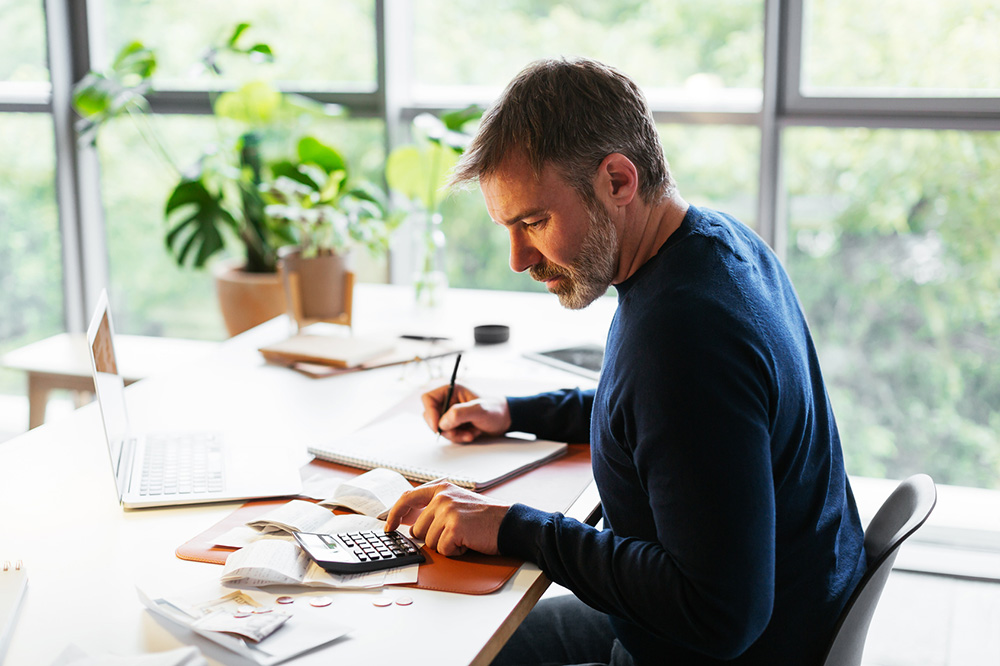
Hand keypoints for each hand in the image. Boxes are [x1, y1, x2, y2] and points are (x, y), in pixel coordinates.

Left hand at [385, 481, 510, 555]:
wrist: (509, 523)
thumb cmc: (485, 517)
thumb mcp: (457, 502)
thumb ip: (434, 507)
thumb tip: (409, 523)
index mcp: (441, 488)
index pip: (407, 498)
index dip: (394, 514)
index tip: (388, 526)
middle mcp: (442, 497)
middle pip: (418, 529)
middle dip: (434, 537)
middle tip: (455, 533)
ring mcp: (448, 511)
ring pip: (430, 541)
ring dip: (446, 544)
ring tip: (464, 535)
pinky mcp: (454, 527)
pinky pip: (444, 549)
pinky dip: (456, 551)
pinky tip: (468, 541)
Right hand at [421, 384, 511, 442]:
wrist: (505, 420)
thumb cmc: (495, 410)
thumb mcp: (480, 410)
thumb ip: (461, 413)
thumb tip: (442, 422)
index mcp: (451, 390)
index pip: (428, 399)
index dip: (430, 413)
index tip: (438, 427)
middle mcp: (448, 401)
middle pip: (431, 416)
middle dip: (445, 428)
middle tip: (460, 432)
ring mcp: (450, 413)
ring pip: (439, 428)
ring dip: (454, 435)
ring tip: (471, 433)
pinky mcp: (454, 424)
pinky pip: (447, 434)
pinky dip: (458, 437)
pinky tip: (471, 434)